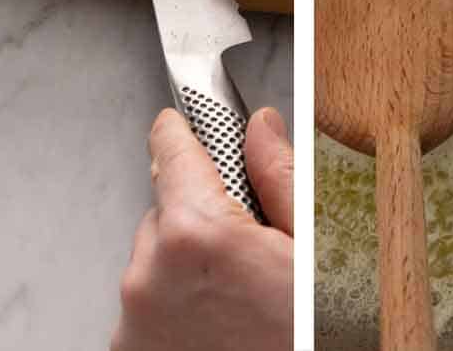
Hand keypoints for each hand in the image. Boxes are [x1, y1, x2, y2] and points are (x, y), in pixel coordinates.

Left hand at [111, 107, 293, 350]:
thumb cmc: (315, 334)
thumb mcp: (317, 249)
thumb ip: (280, 177)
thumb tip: (260, 128)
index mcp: (197, 233)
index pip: (171, 150)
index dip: (181, 131)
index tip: (179, 122)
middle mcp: (150, 274)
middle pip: (166, 211)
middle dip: (200, 216)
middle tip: (248, 247)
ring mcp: (135, 321)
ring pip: (154, 261)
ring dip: (186, 266)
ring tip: (239, 298)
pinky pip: (147, 305)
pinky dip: (175, 305)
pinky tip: (220, 321)